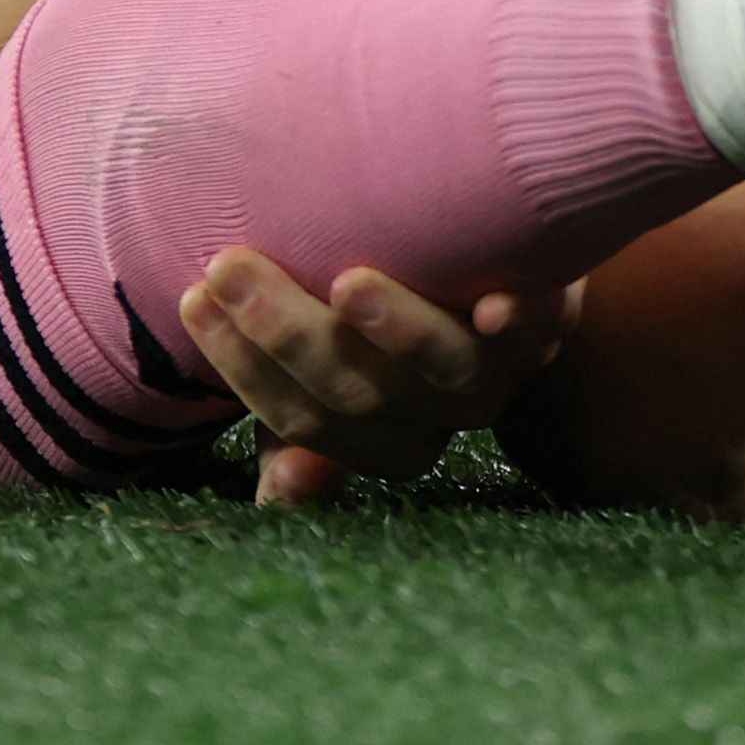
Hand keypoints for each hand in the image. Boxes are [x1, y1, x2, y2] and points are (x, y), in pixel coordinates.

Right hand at [177, 249, 577, 503]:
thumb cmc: (381, 320)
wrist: (490, 254)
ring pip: (446, 368)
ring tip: (347, 284)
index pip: (305, 419)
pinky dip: (519, 322)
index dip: (246, 367)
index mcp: (387, 435)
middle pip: (362, 392)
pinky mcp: (550, 317)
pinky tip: (495, 304)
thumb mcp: (328, 374)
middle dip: (288, 333)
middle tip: (229, 267)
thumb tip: (285, 490)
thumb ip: (299, 424)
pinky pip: (541, 331)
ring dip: (398, 330)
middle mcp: (442, 412)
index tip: (195, 297)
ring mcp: (499, 368)